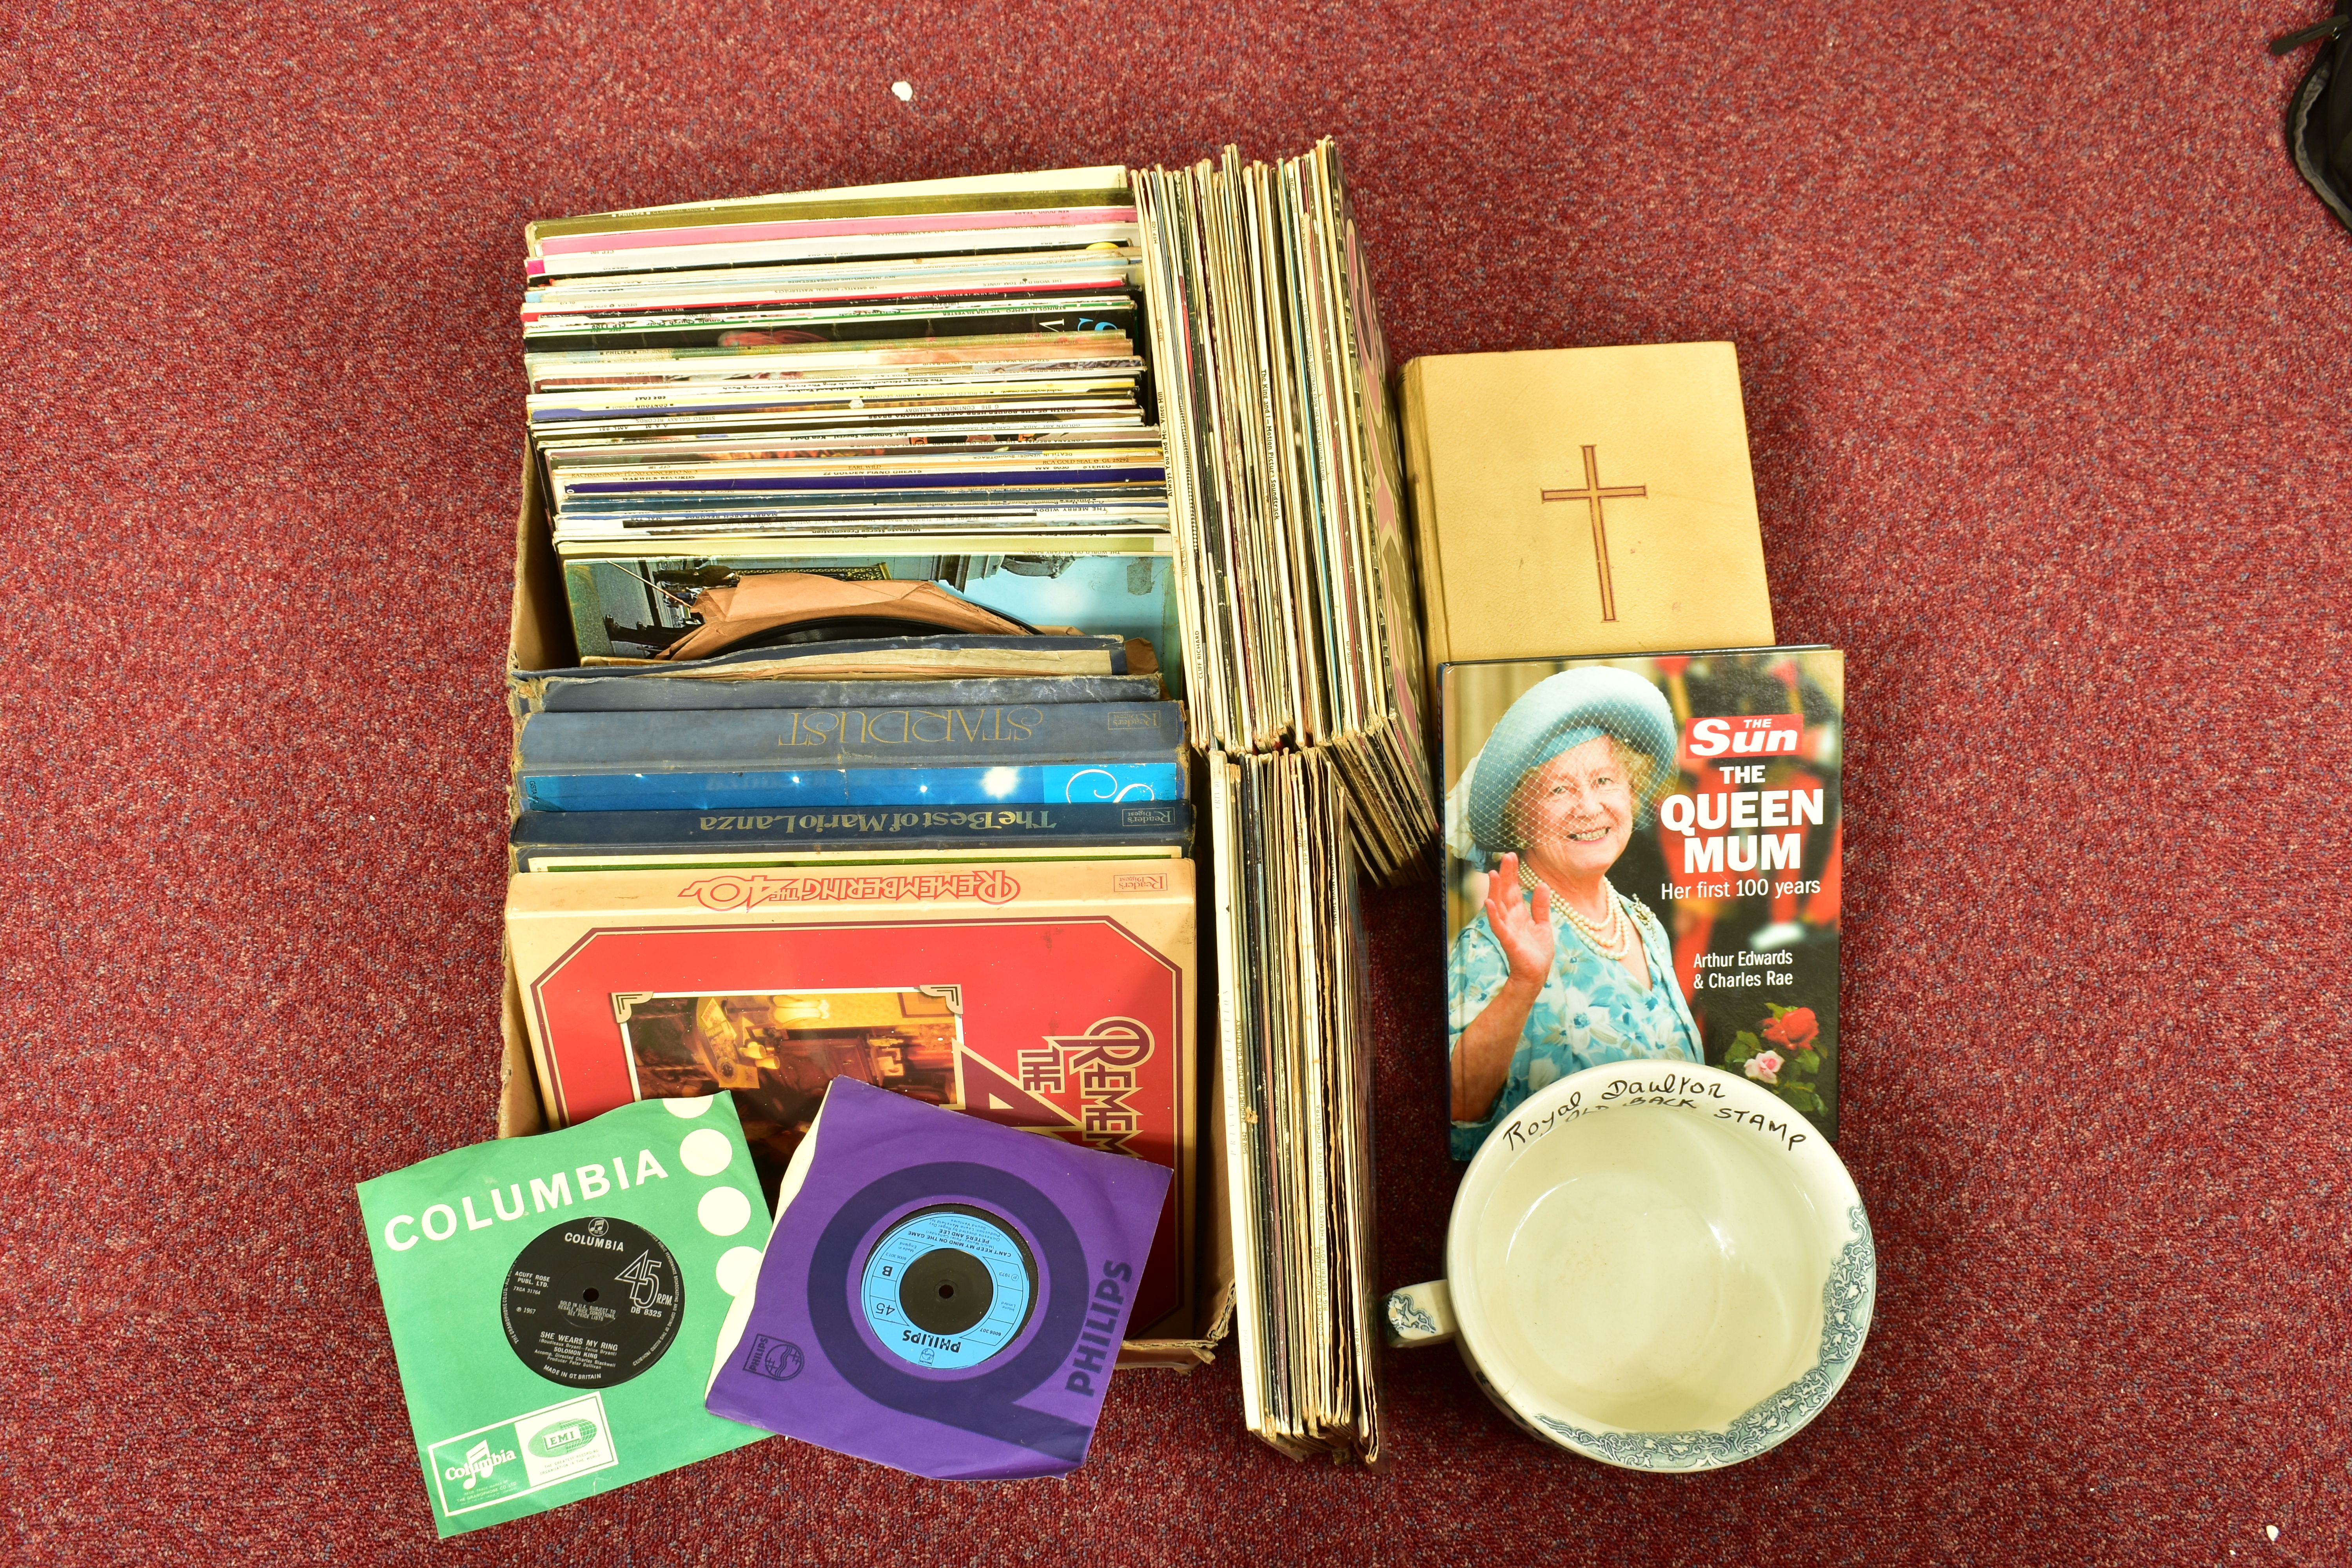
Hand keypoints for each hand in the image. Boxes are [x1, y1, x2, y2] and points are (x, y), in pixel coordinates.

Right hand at [1484, 852, 1554, 989]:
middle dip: (1506, 875)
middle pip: (1506, 893)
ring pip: (1499, 906)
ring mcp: (1508, 929)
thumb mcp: (1543, 925)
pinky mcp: (1508, 941)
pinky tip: (1489, 902)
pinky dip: (1493, 914)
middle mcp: (1511, 919)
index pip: (1514, 889)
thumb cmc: (1537, 953)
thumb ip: (1541, 906)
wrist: (1536, 976)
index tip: (1512, 855)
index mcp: (1519, 914)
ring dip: (1495, 890)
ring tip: (1494, 873)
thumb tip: (1541, 885)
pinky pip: (1499, 926)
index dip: (1513, 873)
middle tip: (1507, 855)